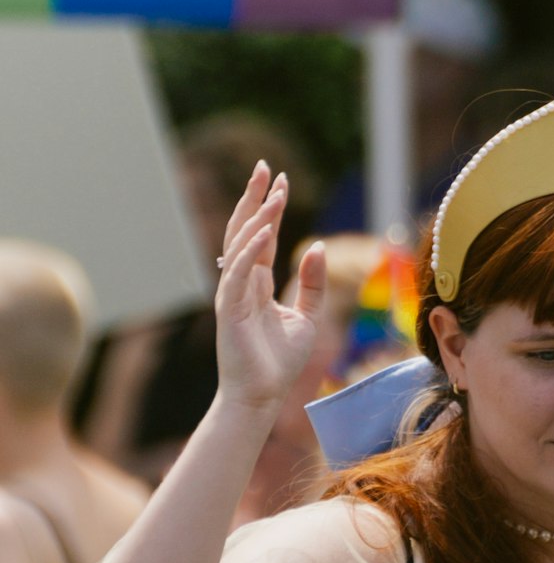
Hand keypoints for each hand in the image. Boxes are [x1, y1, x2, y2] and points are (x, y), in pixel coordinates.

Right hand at [214, 162, 326, 412]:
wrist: (262, 395)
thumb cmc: (279, 362)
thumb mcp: (307, 317)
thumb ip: (313, 284)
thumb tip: (316, 247)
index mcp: (256, 282)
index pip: (261, 235)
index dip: (270, 206)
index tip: (281, 180)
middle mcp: (241, 282)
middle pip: (244, 229)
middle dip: (254, 197)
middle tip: (264, 166)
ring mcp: (232, 293)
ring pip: (240, 244)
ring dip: (257, 216)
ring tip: (275, 193)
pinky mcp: (229, 308)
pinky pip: (237, 271)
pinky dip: (249, 248)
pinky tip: (265, 229)